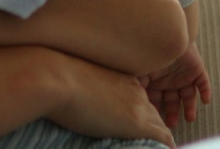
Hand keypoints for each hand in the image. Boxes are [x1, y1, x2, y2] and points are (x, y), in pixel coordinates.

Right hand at [47, 53, 175, 147]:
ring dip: (158, 138)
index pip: (137, 100)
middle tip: (151, 144)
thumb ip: (82, 93)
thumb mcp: (73, 82)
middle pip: (152, 112)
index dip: (136, 116)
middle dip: (152, 128)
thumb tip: (73, 104)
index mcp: (121, 78)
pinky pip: (163, 137)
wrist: (53, 77)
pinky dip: (166, 146)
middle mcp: (134, 89)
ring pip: (159, 125)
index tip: (129, 128)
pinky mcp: (137, 122)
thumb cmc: (53, 79)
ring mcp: (138, 104)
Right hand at [142, 41, 211, 126]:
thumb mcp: (139, 71)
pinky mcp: (197, 69)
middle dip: (173, 112)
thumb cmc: (149, 52)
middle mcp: (170, 80)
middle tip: (172, 125)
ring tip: (190, 119)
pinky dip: (206, 92)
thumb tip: (132, 99)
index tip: (157, 120)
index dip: (158, 110)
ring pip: (189, 95)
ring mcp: (184, 75)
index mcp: (157, 81)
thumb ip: (137, 85)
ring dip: (190, 107)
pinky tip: (206, 101)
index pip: (158, 99)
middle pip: (173, 100)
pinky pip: (203, 83)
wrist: (165, 33)